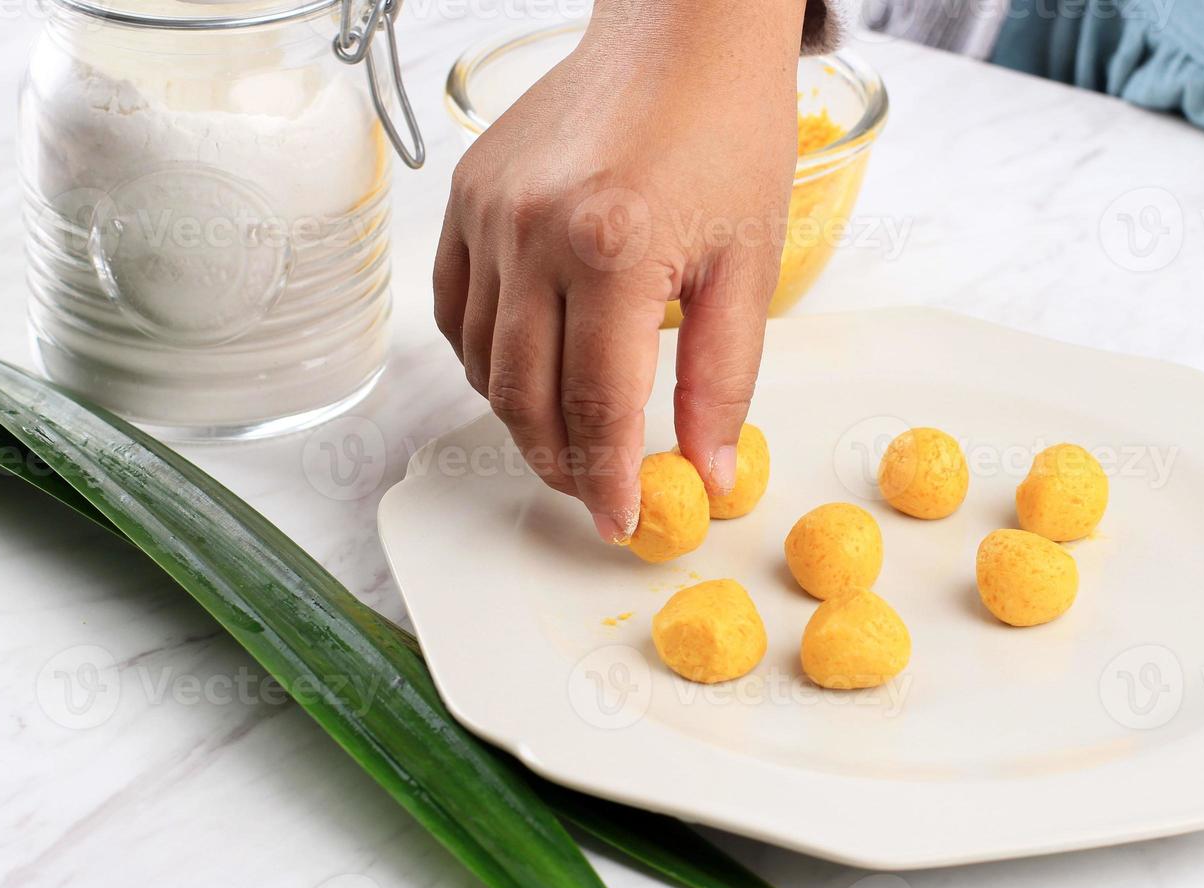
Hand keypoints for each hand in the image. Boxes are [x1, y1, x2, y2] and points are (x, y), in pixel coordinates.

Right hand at [434, 0, 805, 541]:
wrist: (680, 34)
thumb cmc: (728, 133)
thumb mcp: (748, 264)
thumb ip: (723, 379)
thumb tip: (707, 473)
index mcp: (613, 249)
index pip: (596, 405)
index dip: (607, 480)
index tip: (619, 523)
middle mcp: (534, 232)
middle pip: (525, 397)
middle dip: (561, 463)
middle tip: (596, 490)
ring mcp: (489, 213)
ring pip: (484, 362)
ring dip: (523, 417)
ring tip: (571, 436)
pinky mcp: (468, 196)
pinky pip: (455, 309)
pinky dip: (485, 358)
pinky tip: (527, 372)